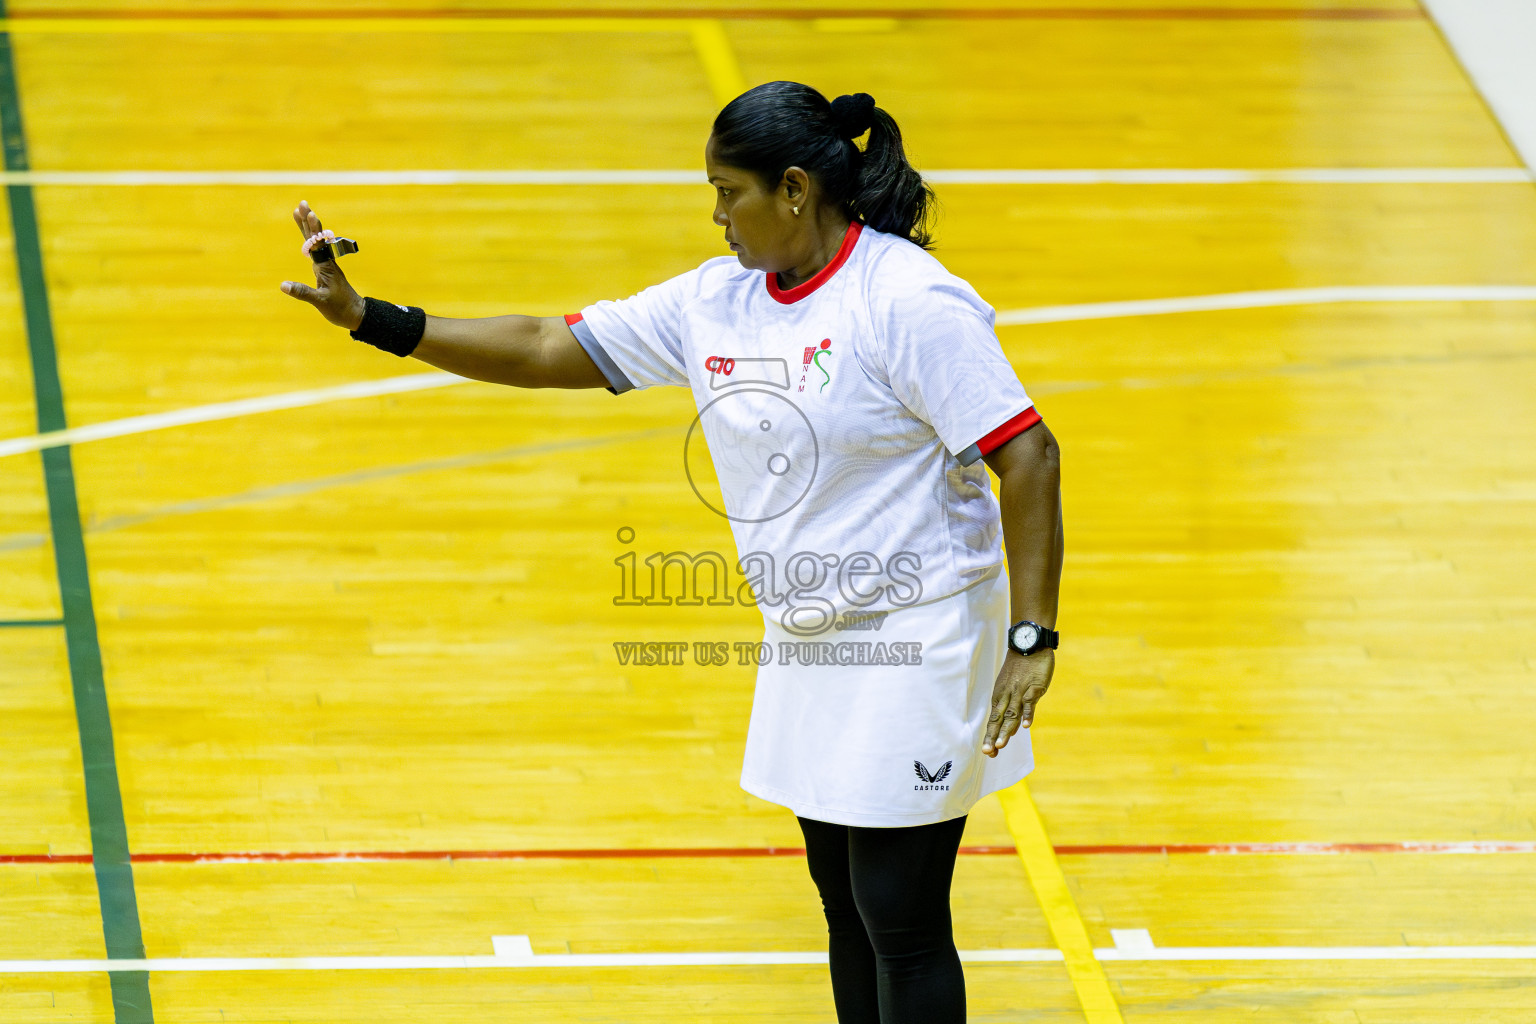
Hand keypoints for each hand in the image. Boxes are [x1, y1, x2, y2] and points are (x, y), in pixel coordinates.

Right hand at [280, 200, 365, 329]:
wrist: (355, 313)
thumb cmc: (340, 308)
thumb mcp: (320, 302)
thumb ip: (303, 293)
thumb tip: (283, 285)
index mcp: (326, 267)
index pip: (318, 244)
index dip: (314, 229)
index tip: (310, 214)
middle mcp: (326, 262)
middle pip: (316, 237)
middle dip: (309, 220)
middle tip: (302, 203)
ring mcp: (326, 264)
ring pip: (315, 241)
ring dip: (307, 226)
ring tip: (299, 210)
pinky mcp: (324, 268)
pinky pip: (315, 249)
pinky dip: (309, 239)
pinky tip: (305, 233)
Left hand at [981, 649, 1052, 756]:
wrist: (1028, 644)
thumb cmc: (1020, 667)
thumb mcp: (1011, 687)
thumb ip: (1012, 707)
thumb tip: (1012, 728)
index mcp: (1000, 696)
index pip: (993, 720)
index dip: (990, 736)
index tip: (987, 752)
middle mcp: (1006, 696)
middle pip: (999, 719)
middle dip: (993, 737)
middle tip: (988, 752)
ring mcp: (1019, 692)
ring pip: (1011, 713)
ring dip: (1007, 729)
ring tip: (1001, 745)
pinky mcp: (1033, 688)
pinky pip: (1029, 702)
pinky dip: (1027, 713)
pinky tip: (1026, 726)